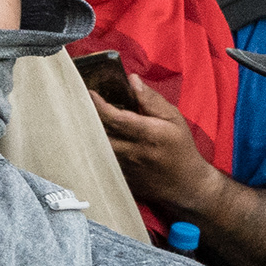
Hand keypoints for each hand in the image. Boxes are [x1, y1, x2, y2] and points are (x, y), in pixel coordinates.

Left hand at [94, 72, 223, 215]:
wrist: (185, 184)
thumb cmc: (180, 148)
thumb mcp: (174, 119)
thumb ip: (152, 100)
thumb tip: (132, 80)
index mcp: (148, 134)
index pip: (116, 119)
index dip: (99, 105)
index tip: (90, 93)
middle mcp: (133, 152)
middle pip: (100, 133)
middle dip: (88, 117)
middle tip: (80, 103)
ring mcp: (125, 167)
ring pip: (97, 147)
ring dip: (89, 132)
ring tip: (84, 118)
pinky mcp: (120, 178)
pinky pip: (101, 160)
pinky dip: (95, 147)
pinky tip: (93, 137)